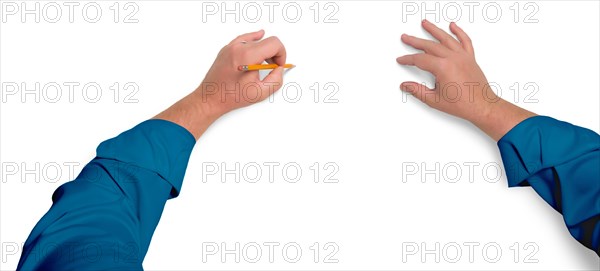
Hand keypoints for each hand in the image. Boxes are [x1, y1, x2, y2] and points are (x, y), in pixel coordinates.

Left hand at [197, 29, 286, 118]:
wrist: (211, 98)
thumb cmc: (231, 96)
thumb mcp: (260, 93)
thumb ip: (276, 79)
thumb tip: (279, 69)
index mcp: (247, 56)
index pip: (274, 43)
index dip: (281, 54)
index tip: (279, 65)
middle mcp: (238, 48)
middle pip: (266, 41)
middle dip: (274, 53)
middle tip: (273, 67)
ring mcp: (231, 47)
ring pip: (256, 40)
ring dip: (264, 50)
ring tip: (263, 63)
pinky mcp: (226, 49)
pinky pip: (244, 39)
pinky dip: (253, 39)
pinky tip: (258, 36)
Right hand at [396, 20, 534, 140]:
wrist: (482, 106)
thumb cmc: (463, 104)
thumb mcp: (434, 100)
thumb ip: (417, 91)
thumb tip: (405, 85)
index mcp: (443, 67)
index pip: (420, 59)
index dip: (408, 59)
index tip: (402, 59)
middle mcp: (453, 58)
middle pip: (430, 45)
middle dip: (415, 41)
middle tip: (406, 38)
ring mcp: (463, 57)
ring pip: (445, 38)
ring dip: (434, 30)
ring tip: (425, 24)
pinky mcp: (470, 58)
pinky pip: (465, 40)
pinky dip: (459, 32)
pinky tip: (453, 26)